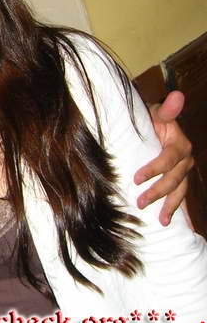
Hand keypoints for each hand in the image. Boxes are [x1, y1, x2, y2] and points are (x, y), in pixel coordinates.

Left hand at [134, 91, 192, 224]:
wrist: (153, 125)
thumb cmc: (151, 119)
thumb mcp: (156, 112)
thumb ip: (166, 109)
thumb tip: (177, 95)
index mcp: (180, 145)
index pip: (168, 160)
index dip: (154, 169)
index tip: (136, 178)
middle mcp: (185, 160)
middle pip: (174, 180)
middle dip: (158, 193)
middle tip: (140, 202)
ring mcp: (184, 172)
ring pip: (180, 192)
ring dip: (171, 207)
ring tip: (162, 222)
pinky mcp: (180, 180)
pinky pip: (181, 197)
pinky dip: (180, 212)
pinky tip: (181, 227)